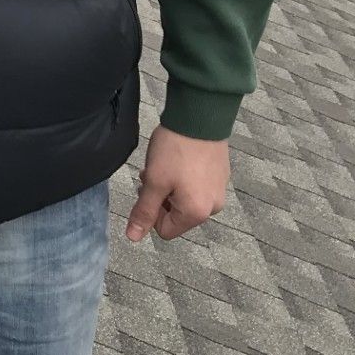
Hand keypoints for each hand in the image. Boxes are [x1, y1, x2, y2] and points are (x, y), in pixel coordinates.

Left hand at [125, 126, 229, 241]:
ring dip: (170, 187)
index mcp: (197, 213)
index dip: (150, 212)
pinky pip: (197, 186)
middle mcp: (212, 207)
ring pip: (185, 199)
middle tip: (153, 174)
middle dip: (161, 198)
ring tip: (165, 164)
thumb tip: (133, 237)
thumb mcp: (154, 182)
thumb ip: (144, 211)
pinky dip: (184, 177)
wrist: (200, 116)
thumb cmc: (176, 150)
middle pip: (177, 215)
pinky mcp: (220, 175)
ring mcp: (219, 190)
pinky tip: (178, 158)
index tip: (147, 189)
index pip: (165, 231)